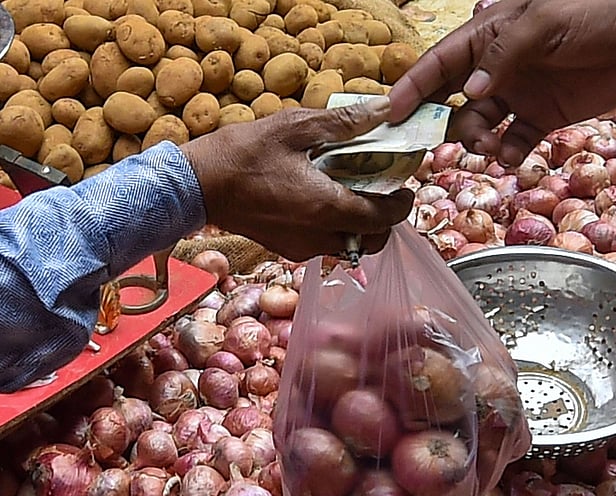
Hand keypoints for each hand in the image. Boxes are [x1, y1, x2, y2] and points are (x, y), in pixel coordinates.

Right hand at [181, 97, 413, 260]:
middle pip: (373, 241)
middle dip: (385, 220)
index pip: (384, 218)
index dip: (402, 205)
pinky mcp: (285, 249)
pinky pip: (324, 246)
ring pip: (350, 246)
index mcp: (328, 206)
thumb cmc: (243, 153)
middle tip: (381, 191)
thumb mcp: (296, 127)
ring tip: (352, 194)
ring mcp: (302, 246)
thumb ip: (345, 123)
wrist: (195, 185)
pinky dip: (335, 230)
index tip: (404, 186)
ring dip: (361, 226)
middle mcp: (319, 235)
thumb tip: (384, 110)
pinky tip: (323, 201)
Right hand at [388, 0, 615, 165]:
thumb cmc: (595, 13)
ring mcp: (519, 93)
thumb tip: (470, 92)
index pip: (440, 63)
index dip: (413, 87)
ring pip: (479, 125)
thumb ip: (504, 56)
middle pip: (451, 98)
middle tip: (428, 145)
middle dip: (436, 121)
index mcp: (489, 36)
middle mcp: (497, 67)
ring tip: (489, 145)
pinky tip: (509, 154)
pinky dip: (506, 152)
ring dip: (475, 140)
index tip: (391, 112)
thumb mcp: (544, 22)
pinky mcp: (543, 116)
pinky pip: (513, 140)